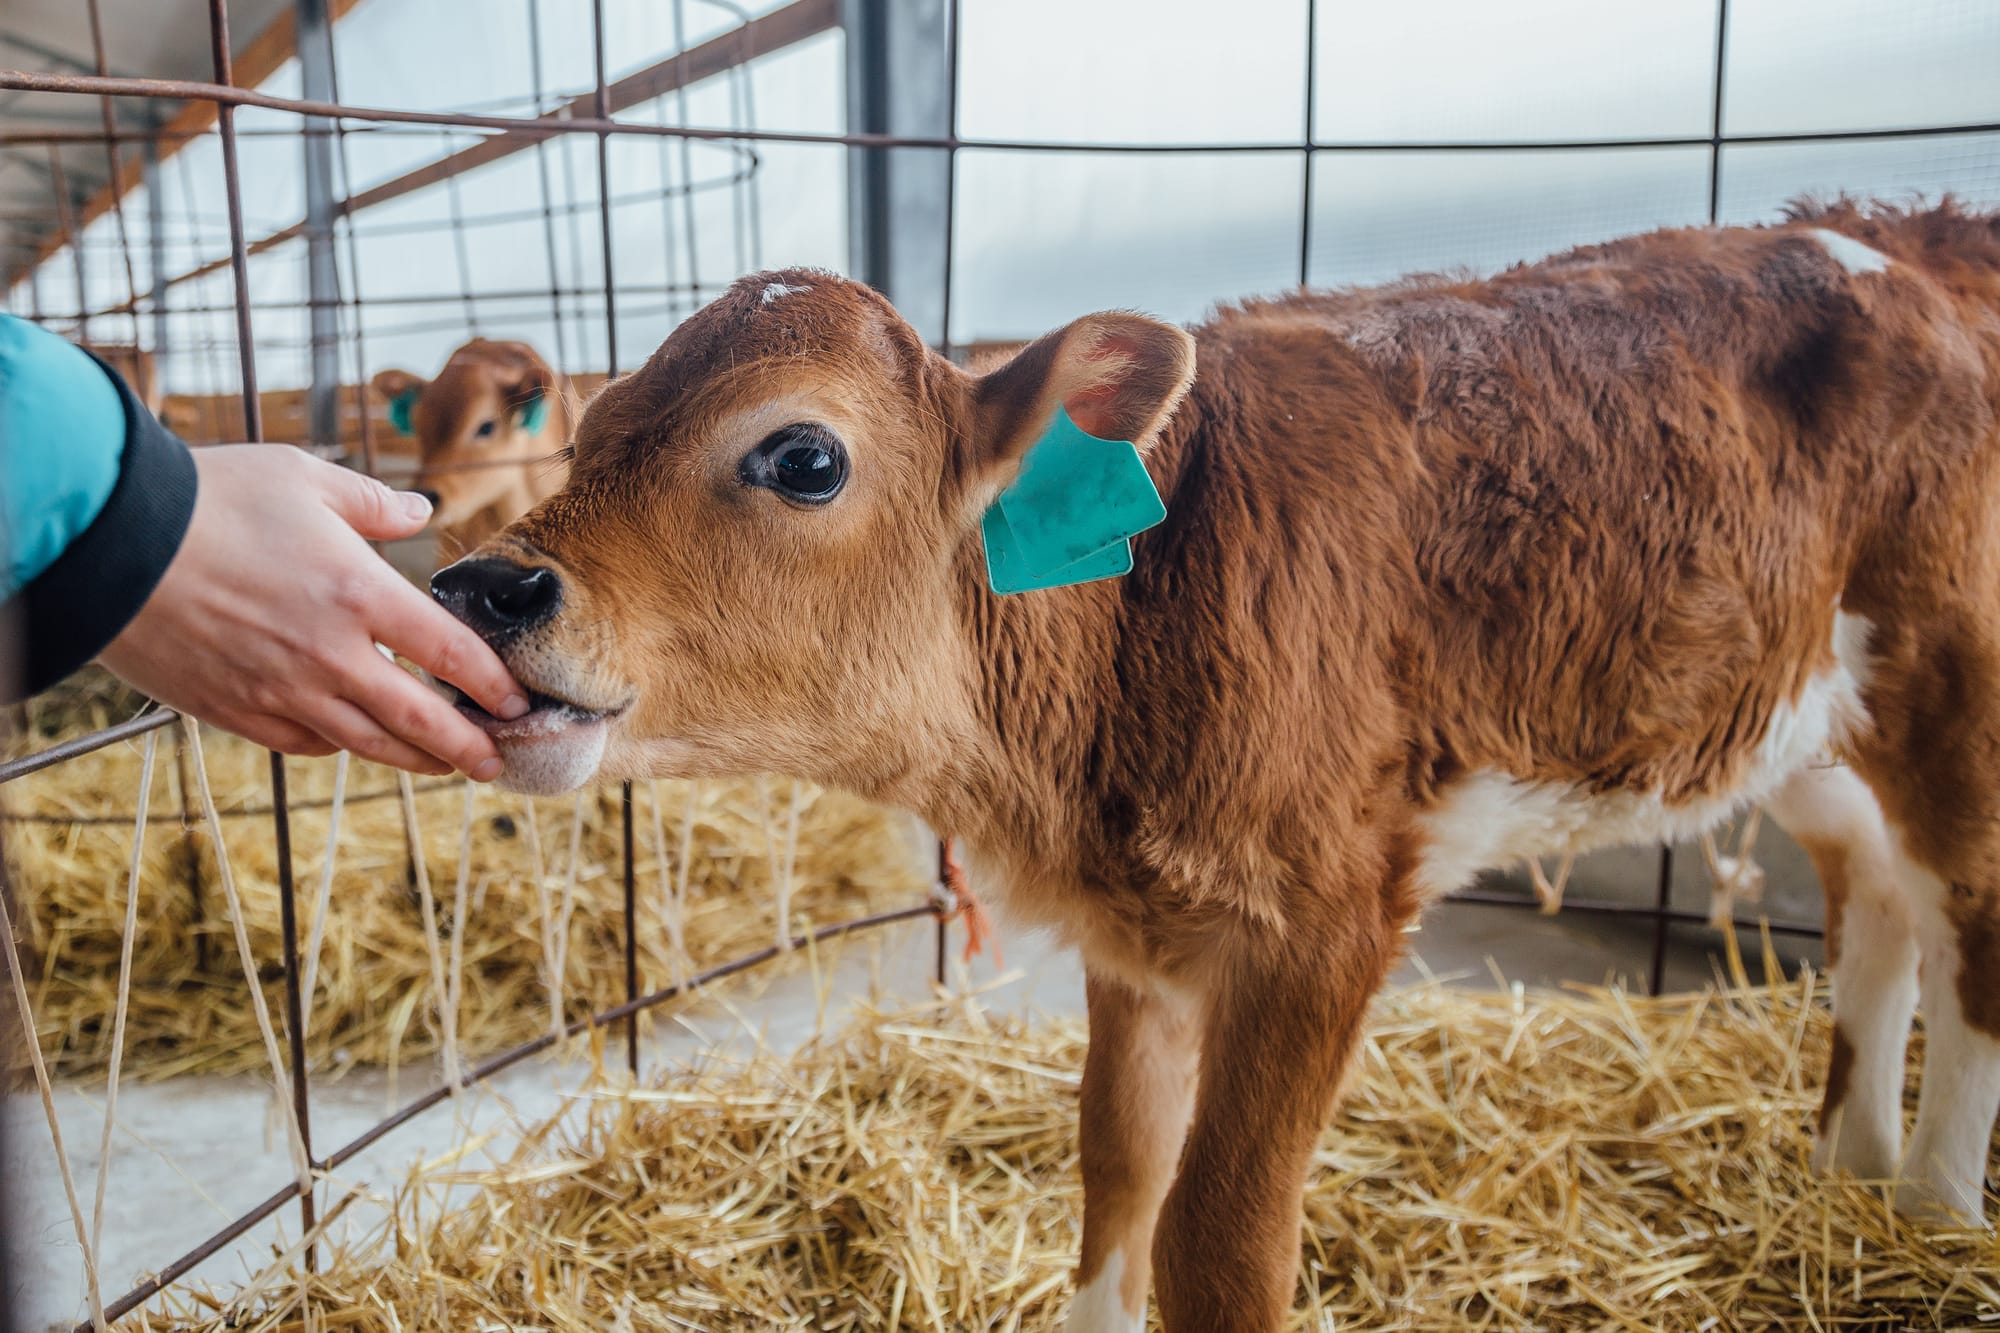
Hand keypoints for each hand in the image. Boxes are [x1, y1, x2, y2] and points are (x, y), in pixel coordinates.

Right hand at [99, 444, 528, 778]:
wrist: (111, 541)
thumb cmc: (212, 498)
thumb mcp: (304, 478)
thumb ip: (372, 502)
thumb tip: (419, 512)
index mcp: (359, 593)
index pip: (449, 654)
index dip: (492, 684)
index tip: (518, 701)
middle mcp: (329, 653)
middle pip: (418, 719)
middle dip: (467, 746)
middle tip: (498, 760)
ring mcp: (281, 689)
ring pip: (365, 743)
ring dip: (413, 759)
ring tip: (446, 766)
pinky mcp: (234, 709)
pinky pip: (303, 743)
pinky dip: (338, 746)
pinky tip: (355, 741)